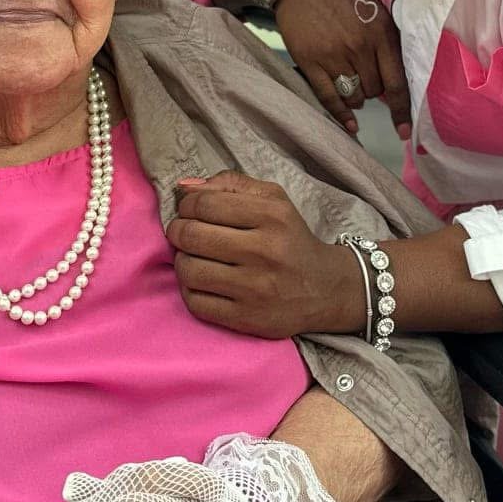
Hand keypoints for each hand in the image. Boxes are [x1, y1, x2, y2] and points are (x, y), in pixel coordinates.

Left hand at [167, 171, 365, 337]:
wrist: (324, 290)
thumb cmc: (290, 239)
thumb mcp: (273, 199)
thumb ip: (230, 183)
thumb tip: (184, 187)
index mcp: (272, 216)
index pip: (204, 204)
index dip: (186, 205)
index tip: (189, 210)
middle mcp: (264, 251)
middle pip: (192, 235)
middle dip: (177, 231)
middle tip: (184, 232)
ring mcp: (255, 288)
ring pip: (189, 269)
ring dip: (182, 260)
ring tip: (193, 256)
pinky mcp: (246, 318)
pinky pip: (195, 302)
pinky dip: (189, 289)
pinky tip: (201, 281)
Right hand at [272, 0, 410, 138]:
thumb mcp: (375, 11)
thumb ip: (389, 44)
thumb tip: (395, 86)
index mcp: (381, 33)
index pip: (397, 82)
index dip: (403, 111)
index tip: (405, 132)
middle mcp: (359, 47)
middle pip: (375, 91)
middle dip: (375, 90)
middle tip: (367, 76)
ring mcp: (333, 56)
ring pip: (354, 96)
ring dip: (358, 97)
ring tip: (353, 81)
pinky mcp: (310, 62)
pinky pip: (329, 97)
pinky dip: (340, 114)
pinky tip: (349, 123)